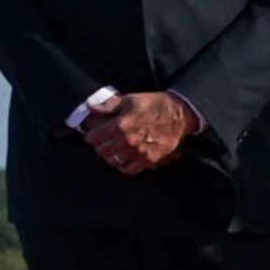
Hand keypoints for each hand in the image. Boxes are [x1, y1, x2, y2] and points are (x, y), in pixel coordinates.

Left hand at [82, 91, 197, 175]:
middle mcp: (128, 140)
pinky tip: (123, 160)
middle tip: (101, 143)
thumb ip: (109, 106)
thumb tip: (91, 107)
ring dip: (110, 156)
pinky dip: (123, 166)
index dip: (91, 137)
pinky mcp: (149, 159)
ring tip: (112, 151)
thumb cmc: (154, 104)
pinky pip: (129, 169)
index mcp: (120, 124)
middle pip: (102, 151)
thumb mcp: (129, 99)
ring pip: (113, 161)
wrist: (179, 113)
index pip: (95, 137)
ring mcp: (139, 151)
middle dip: (99, 146)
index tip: (92, 135)